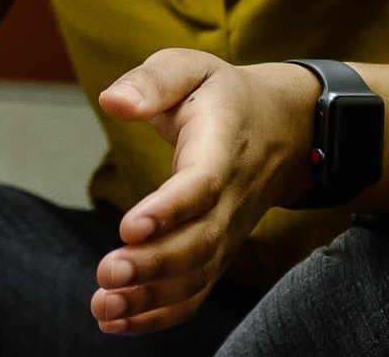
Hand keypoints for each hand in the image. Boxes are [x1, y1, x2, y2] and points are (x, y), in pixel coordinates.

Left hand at [91, 51, 319, 333]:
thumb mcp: (189, 68)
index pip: (202, 185)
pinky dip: (161, 313)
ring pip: (198, 275)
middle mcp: (231, 198)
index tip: (129, 227)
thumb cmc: (222, 95)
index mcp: (222, 148)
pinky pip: (196, 291)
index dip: (170, 210)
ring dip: (151, 297)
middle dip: (154, 264)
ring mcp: (228, 231)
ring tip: (104, 304)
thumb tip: (114, 101)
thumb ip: (151, 81)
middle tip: (107, 273)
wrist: (285, 128)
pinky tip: (119, 321)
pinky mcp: (218, 251)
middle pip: (201, 242)